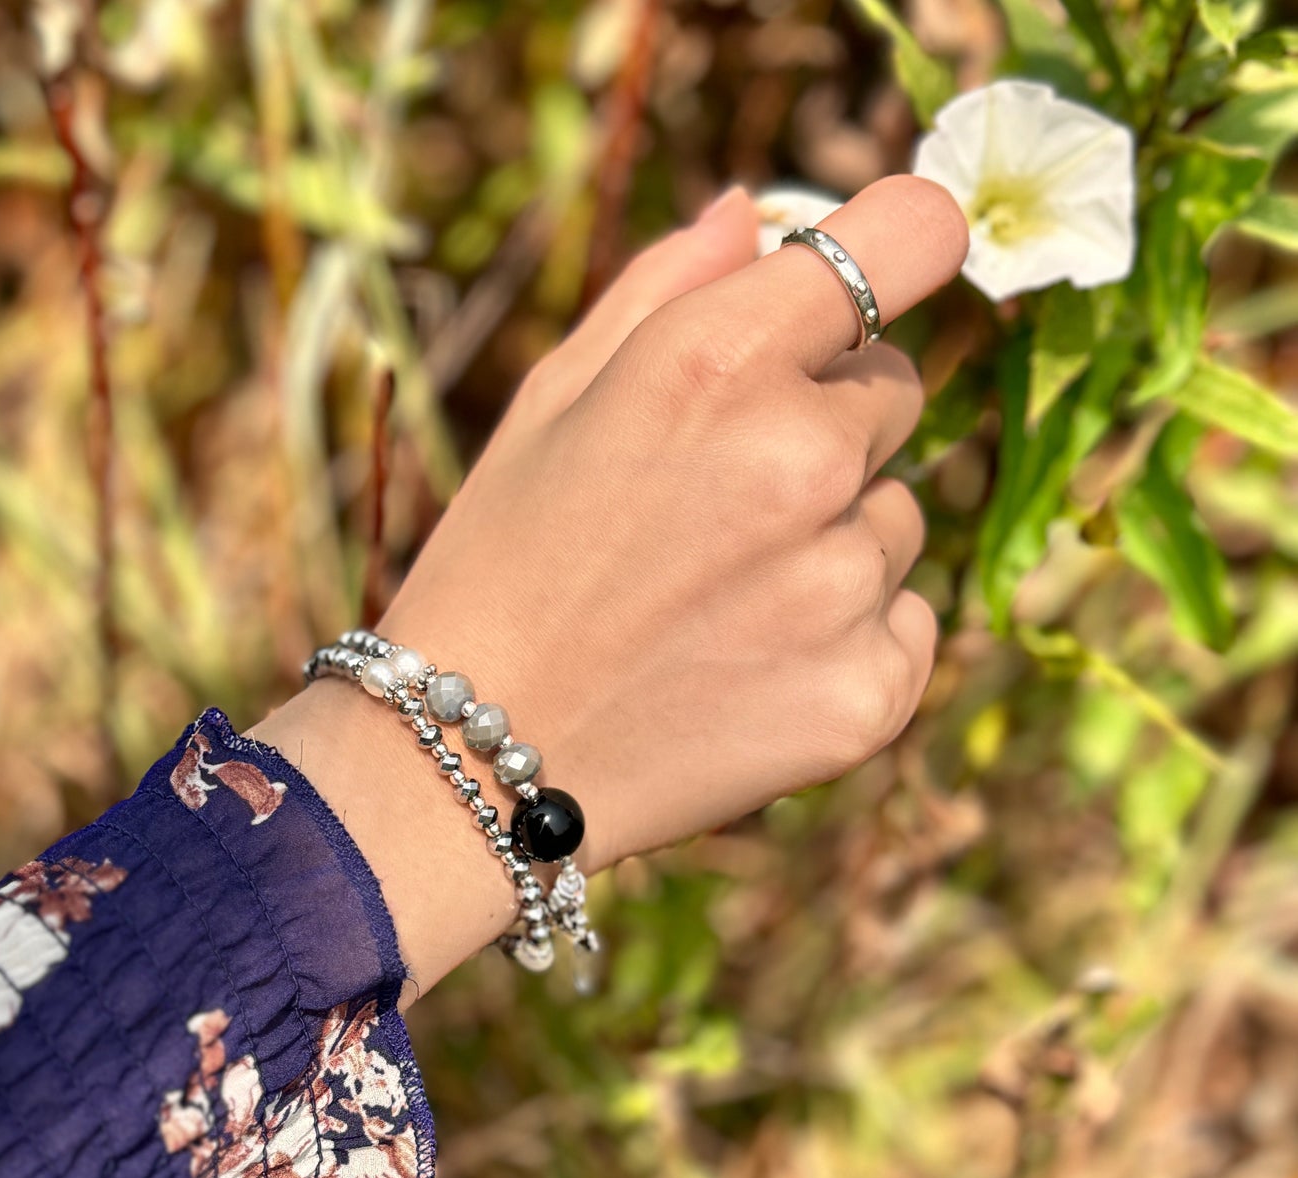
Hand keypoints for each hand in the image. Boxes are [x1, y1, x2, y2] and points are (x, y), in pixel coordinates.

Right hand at [253, 177, 968, 993]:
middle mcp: (800, 462)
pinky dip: (849, 634)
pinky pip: (906, 619)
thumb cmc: (505, 561)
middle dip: (826, 418)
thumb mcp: (553, 401)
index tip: (881, 269)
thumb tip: (756, 215)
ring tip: (719, 596)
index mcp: (718, 363)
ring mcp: (840, 588)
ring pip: (900, 518)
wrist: (471, 756)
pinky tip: (752, 662)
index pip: (911, 234)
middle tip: (719, 495)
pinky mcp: (868, 694)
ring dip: (833, 538)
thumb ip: (666, 289)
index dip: (902, 241)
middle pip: (897, 389)